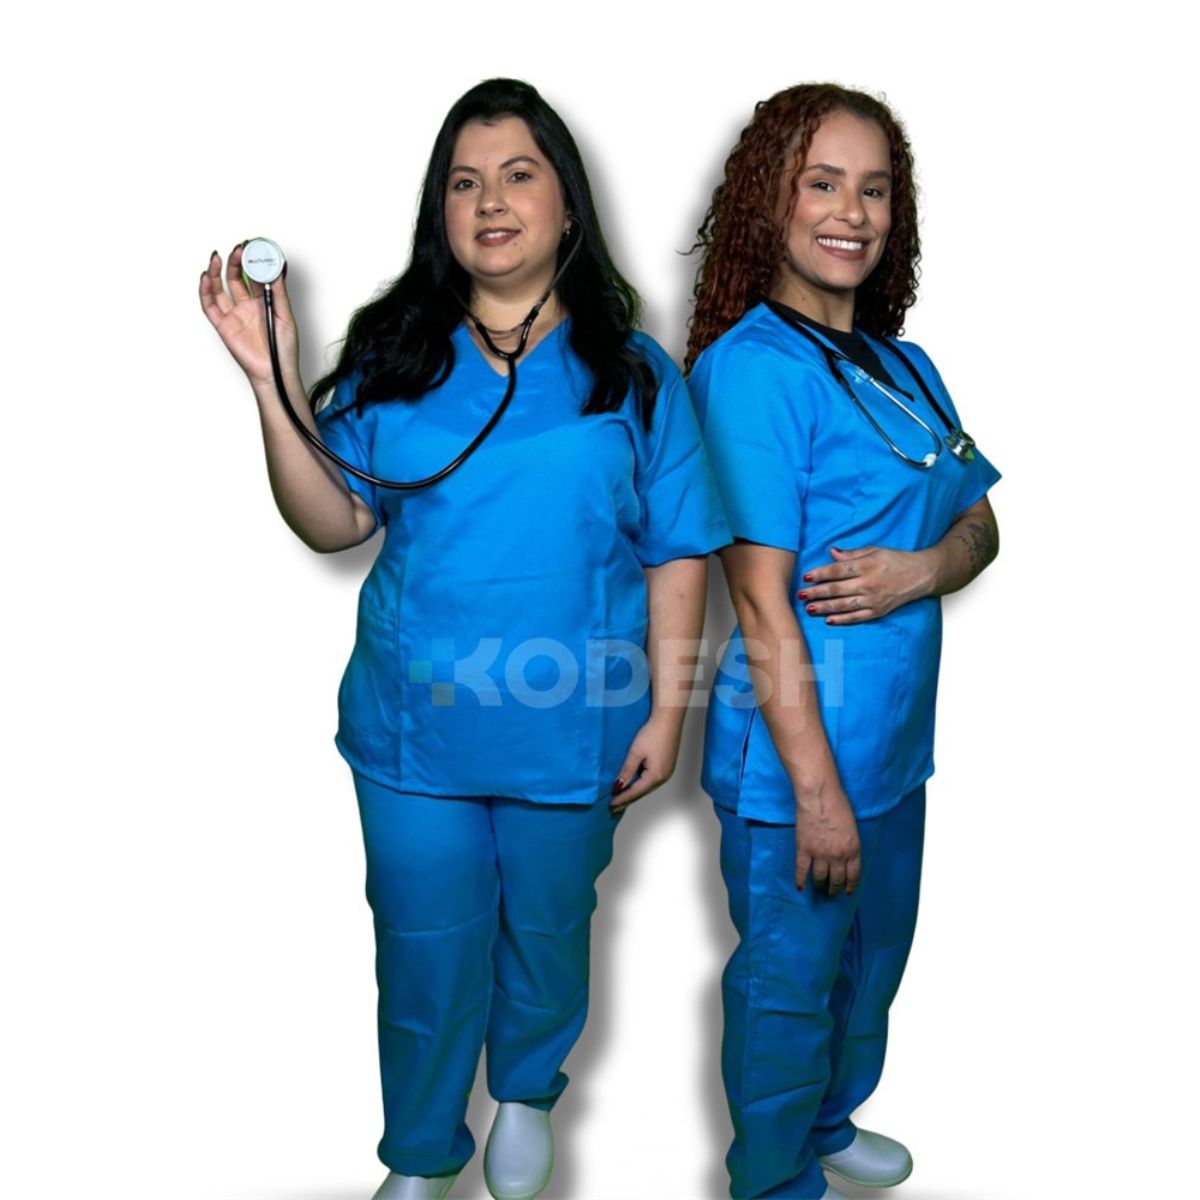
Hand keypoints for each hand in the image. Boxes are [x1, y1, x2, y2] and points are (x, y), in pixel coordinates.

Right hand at [199, 242, 299, 386]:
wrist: (274, 372)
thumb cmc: (283, 349)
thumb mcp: (285, 316)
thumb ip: (278, 293)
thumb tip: (278, 269)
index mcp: (263, 302)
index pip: (255, 276)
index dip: (254, 261)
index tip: (255, 246)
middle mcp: (246, 306)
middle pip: (236, 277)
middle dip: (236, 261)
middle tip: (239, 247)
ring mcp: (234, 314)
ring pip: (220, 288)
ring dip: (217, 271)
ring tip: (218, 255)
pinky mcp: (223, 325)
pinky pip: (209, 306)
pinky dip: (205, 291)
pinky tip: (206, 277)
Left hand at [610, 714, 682, 812]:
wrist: (668, 720)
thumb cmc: (653, 733)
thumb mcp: (635, 752)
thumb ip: (627, 771)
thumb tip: (619, 786)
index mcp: (656, 776)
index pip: (635, 792)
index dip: (622, 799)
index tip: (610, 804)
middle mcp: (664, 777)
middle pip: (642, 792)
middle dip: (628, 799)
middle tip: (614, 807)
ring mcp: (667, 772)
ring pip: (648, 787)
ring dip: (634, 793)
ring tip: (622, 798)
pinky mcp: (667, 766)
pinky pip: (652, 781)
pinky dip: (641, 785)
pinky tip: (634, 785)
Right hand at [794, 783, 860, 893]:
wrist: (819, 796)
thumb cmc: (838, 804)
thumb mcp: (852, 827)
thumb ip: (850, 843)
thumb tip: (845, 854)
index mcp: (853, 850)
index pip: (853, 876)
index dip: (850, 886)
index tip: (847, 892)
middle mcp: (838, 856)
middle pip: (837, 879)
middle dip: (835, 888)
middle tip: (832, 892)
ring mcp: (820, 855)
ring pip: (821, 877)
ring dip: (820, 885)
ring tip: (819, 887)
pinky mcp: (804, 850)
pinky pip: (802, 870)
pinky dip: (800, 880)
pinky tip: (800, 887)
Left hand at [796, 545, 931, 624]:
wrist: (922, 575)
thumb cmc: (896, 560)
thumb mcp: (875, 550)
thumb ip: (852, 554)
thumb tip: (831, 552)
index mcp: (868, 566)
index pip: (838, 571)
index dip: (821, 574)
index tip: (806, 577)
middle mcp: (870, 584)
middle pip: (837, 590)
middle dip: (817, 593)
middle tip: (800, 595)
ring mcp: (874, 600)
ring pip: (844, 606)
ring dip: (824, 608)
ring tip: (808, 608)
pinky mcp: (879, 612)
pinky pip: (857, 618)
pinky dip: (842, 620)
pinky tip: (828, 620)